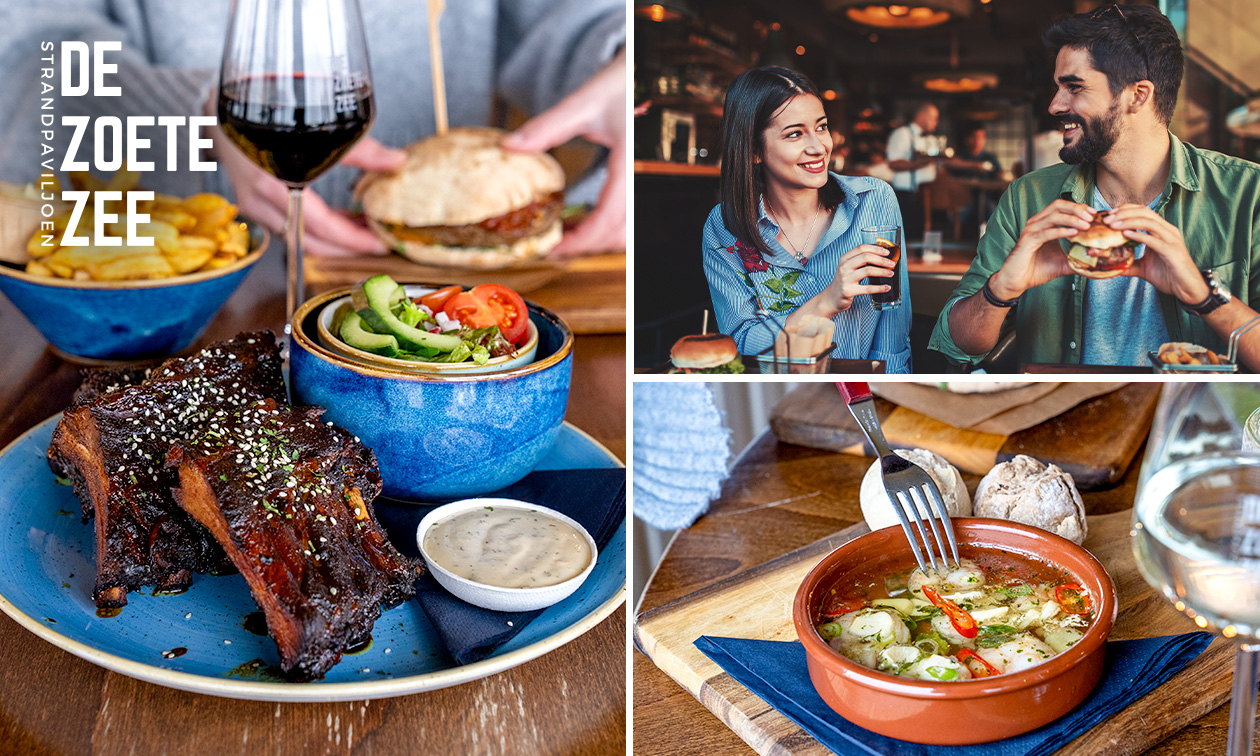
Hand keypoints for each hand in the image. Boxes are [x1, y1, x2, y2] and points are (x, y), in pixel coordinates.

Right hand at [213, 130, 405, 256]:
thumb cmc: (266, 118)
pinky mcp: (256, 208)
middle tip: (377, 243)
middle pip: (311, 243)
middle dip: (347, 248)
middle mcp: (261, 202)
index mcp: (275, 183)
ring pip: (301, 240)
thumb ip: (360, 149)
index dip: (352, 239)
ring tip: (364, 231)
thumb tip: (397, 160)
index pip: (321, 225)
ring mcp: (255, 208)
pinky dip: (318, 231)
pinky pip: (292, 229)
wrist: (222, 112)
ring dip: (333, 242)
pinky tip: (341, 220)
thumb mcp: (316, 130)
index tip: (378, 244)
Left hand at [502, 49, 625, 256]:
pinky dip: (608, 228)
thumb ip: (547, 126)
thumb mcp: (584, 102)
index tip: (556, 247)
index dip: (583, 239)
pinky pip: (628, 218)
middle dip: (589, 246)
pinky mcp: (641, 181)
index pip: (609, 216)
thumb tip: (511, 146)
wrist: (648, 71)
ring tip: (568, 236)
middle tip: (555, 245)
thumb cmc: (623, 82)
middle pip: (621, 233)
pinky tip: (586, 220)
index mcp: (630, 161)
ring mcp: (644, 181)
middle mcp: (641, 176)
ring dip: (599, 241)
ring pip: (628, 231)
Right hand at [825, 244, 896, 312]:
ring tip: (890, 274)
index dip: (876, 248)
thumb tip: (882, 257)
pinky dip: (879, 288)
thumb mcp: (849, 268)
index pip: (861, 248)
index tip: (887, 252)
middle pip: (866, 257)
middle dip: (882, 260)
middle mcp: (844, 267)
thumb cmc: (844, 282)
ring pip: (868, 270)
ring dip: (882, 271)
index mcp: (845, 259)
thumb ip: (861, 261)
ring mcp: (845, 279)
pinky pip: (867, 288)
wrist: (831, 298)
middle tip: (891, 263)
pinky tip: (886, 287)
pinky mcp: (848, 291)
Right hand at [988, 199, 1090, 299]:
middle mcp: (1036, 223)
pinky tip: (1074, 233)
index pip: (1063, 207)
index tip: (1094, 214)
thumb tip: (1097, 261)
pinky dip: (1061, 231)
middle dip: (1076, 208)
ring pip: (1053, 216)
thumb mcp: (1063, 262)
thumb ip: (1078, 258)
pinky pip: (1047, 232)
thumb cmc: (1037, 270)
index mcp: (1044, 224)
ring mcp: (1031, 231)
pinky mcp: (1028, 241)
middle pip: (1058, 205)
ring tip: (1087, 225)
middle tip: (1091, 217)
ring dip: (1072, 219)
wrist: (1017, 282)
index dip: (1079, 208)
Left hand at [1108, 205, 1208, 303]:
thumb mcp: (1143, 267)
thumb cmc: (1167, 275)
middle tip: (1107, 219)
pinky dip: (1139, 235)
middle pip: (1145, 212)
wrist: (1186, 288)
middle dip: (1124, 213)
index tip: (1109, 214)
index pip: (1143, 212)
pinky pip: (1153, 239)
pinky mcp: (1171, 250)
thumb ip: (1128, 263)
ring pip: (1149, 222)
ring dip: (1128, 221)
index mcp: (1161, 230)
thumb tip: (1110, 266)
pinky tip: (1126, 235)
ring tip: (1112, 225)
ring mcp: (1171, 239)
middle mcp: (1167, 231)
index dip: (1126, 210)